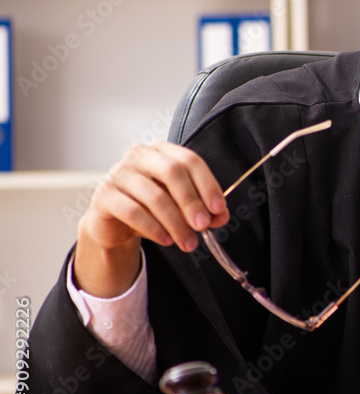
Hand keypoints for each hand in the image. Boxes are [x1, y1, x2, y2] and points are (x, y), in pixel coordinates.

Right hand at [74, 142, 228, 297]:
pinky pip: (132, 212)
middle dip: (191, 201)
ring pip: (154, 196)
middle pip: (172, 172)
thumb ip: (202, 208)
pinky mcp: (104, 197)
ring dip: (175, 222)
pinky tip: (166, 240)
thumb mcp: (180, 206)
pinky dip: (153, 228)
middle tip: (202, 225)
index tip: (218, 209)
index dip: (207, 184)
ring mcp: (118, 174)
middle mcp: (139, 157)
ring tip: (187, 242)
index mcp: (162, 151)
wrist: (115, 223)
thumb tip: (221, 216)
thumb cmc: (151, 207)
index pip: (190, 160)